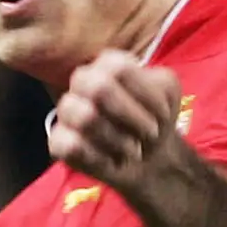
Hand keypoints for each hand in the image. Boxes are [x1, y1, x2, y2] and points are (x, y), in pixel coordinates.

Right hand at [48, 52, 188, 195]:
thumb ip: (159, 83)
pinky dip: (99, 158)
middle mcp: (83, 82)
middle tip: (149, 133)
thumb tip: (145, 83)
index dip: (145, 96)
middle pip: (98, 88)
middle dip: (131, 117)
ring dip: (118, 139)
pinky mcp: (58, 141)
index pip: (119, 68)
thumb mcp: (168, 94)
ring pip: (84, 117)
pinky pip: (70, 146)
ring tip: (134, 150)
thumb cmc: (155, 120)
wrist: (150, 159)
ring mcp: (68, 111)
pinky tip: (112, 161)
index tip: (162, 114)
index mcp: (108, 64)